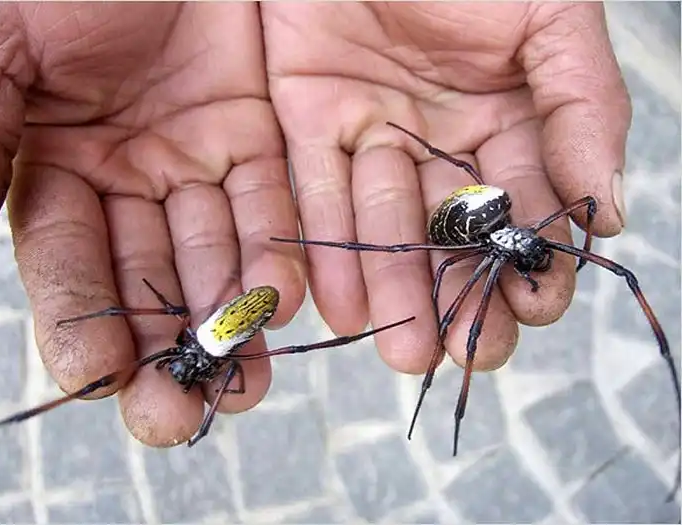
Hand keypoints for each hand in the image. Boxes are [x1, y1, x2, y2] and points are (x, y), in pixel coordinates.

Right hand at [0, 3, 304, 445]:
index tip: (101, 383)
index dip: (81, 326)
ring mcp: (190, 157)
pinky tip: (282, 301)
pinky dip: (275, 251)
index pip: (66, 268)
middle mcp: (122, 177)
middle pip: (145, 281)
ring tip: (246, 387)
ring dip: (229, 321)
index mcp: (47, 166)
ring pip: (212, 256)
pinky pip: (267, 204)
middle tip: (184, 415)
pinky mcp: (253, 132)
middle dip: (164, 349)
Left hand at [262, 3, 629, 373]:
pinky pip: (316, 191)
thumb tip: (609, 213)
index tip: (534, 309)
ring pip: (384, 225)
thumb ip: (583, 109)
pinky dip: (328, 246)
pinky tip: (342, 305)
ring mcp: (373, 133)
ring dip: (393, 291)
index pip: (524, 209)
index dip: (531, 262)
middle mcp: (439, 139)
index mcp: (506, 120)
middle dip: (458, 298)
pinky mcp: (310, 120)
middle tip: (463, 355)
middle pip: (451, 235)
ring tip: (403, 349)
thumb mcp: (550, 18)